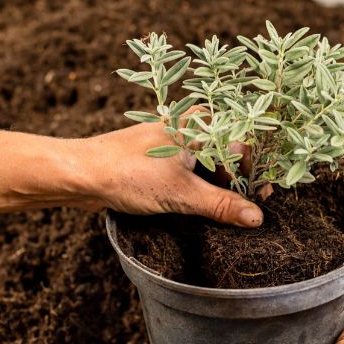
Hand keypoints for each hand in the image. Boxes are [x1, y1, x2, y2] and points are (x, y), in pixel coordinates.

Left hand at [83, 115, 262, 227]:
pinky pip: (192, 170)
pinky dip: (203, 186)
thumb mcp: (180, 193)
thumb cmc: (129, 173)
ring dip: (222, 185)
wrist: (81, 174)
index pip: (242, 142)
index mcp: (198, 126)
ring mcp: (175, 144)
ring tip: (230, 210)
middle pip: (228, 153)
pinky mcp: (163, 159)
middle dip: (240, 179)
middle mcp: (189, 130)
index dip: (255, 168)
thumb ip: (221, 205)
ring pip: (210, 162)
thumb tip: (256, 217)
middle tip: (247, 206)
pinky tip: (206, 205)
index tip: (262, 192)